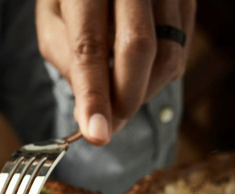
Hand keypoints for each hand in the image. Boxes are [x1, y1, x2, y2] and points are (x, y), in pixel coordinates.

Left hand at [36, 0, 195, 144]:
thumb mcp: (53, 19)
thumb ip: (67, 62)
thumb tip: (88, 115)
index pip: (90, 46)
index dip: (95, 95)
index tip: (97, 134)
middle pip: (138, 48)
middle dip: (125, 99)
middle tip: (110, 125)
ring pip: (167, 55)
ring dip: (143, 91)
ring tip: (119, 92)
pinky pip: (181, 52)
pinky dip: (159, 75)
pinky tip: (138, 70)